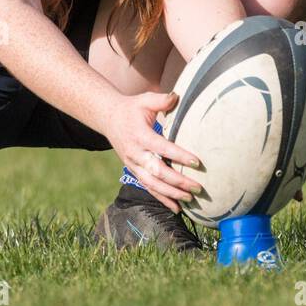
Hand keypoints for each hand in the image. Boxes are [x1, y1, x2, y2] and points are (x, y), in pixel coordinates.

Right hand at [102, 91, 202, 212]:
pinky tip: (176, 208)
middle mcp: (135, 153)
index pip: (161, 147)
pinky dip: (162, 199)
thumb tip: (177, 97)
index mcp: (140, 135)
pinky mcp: (134, 171)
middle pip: (157, 171)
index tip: (197, 162)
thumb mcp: (144, 100)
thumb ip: (161, 100)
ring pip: (152, 184)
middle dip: (178, 181)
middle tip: (197, 187)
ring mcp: (133, 164)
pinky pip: (148, 188)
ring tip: (189, 199)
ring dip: (171, 194)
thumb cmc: (132, 108)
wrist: (108, 118)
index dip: (179, 155)